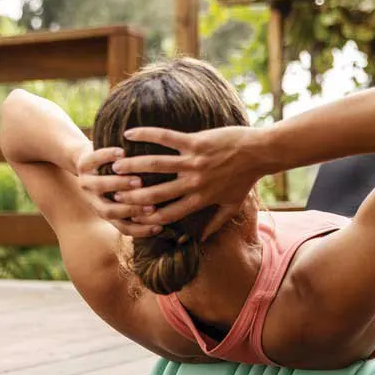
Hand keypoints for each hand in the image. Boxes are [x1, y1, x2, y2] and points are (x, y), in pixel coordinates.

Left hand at [74, 143, 163, 238]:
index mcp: (105, 212)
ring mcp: (86, 183)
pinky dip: (108, 156)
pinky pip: (95, 159)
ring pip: (101, 186)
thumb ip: (141, 209)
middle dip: (130, 209)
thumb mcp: (124, 198)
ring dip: (120, 184)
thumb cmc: (115, 180)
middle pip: (110, 211)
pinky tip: (123, 153)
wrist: (86, 161)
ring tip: (138, 180)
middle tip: (151, 203)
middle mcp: (93, 201)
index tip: (159, 225)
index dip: (140, 230)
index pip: (123, 227)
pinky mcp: (82, 163)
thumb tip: (168, 221)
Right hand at [109, 125, 259, 240]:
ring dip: (133, 166)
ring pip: (156, 166)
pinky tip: (129, 134)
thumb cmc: (247, 179)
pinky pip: (166, 138)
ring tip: (116, 166)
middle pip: (156, 194)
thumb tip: (202, 240)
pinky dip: (146, 135)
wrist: (260, 152)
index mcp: (201, 200)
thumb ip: (216, 223)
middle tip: (113, 193)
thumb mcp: (233, 206)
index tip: (131, 217)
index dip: (148, 218)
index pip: (169, 214)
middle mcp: (194, 183)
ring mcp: (194, 162)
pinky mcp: (195, 142)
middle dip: (132, 195)